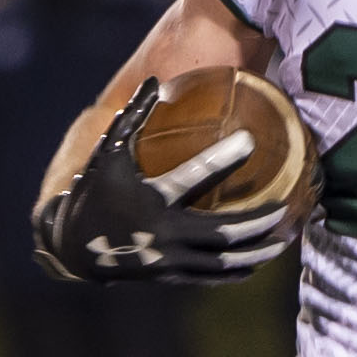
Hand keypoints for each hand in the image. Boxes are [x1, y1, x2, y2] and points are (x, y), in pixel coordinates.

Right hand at [32, 79, 299, 283]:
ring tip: (283, 241)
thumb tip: (155, 80)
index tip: (251, 141)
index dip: (223, 159)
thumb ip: (132, 117)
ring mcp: (168, 260)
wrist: (71, 247)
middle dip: (258, 222)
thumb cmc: (93, 192)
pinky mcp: (169, 276)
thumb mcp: (107, 153)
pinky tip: (256, 263)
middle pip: (223, 232)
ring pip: (222, 262)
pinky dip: (236, 271)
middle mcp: (163, 233)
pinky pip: (210, 276)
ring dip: (256, 253)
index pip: (193, 177)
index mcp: (150, 199)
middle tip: (284, 209)